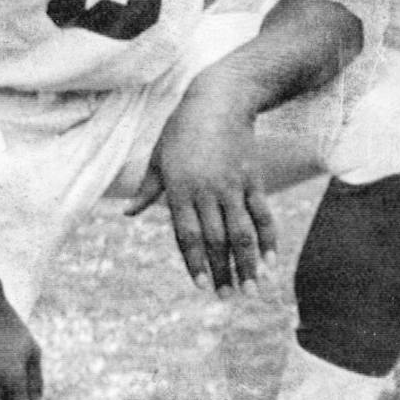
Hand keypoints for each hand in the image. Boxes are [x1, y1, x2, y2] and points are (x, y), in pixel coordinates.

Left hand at [125, 93, 277, 296]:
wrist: (219, 101)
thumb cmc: (181, 130)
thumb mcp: (158, 157)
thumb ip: (148, 190)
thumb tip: (129, 214)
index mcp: (179, 189)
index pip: (186, 235)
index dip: (195, 263)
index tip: (202, 286)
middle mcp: (206, 191)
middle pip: (216, 240)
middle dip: (223, 272)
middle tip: (228, 298)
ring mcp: (233, 186)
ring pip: (242, 233)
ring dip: (248, 264)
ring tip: (252, 290)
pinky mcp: (254, 180)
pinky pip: (263, 215)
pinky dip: (268, 240)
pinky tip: (271, 262)